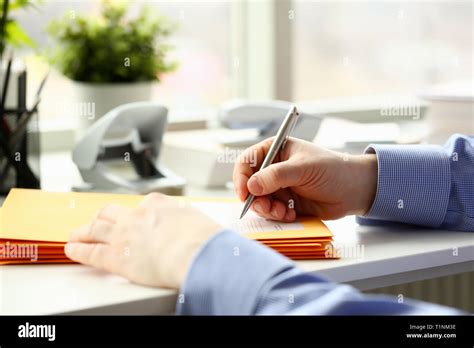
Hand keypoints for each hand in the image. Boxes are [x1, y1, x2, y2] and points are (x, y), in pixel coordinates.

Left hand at [64, 193, 220, 288]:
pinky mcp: (115, 256)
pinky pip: (90, 251)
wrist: (195, 252)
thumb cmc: (203, 239)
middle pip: (112, 212)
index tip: (133, 217)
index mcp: (159, 205)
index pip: (142, 205)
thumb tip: (196, 226)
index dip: (135, 213)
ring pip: (96, 228)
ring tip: (76, 234)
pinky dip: (78, 250)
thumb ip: (189, 221)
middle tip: (96, 221)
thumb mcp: (199, 220)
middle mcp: (137, 216)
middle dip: (102, 217)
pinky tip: (71, 250)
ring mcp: (124, 234)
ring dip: (84, 231)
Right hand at [233, 137, 377, 220]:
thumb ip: (276, 176)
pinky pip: (271, 213)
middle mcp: (273, 169)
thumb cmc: (332, 170)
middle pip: (249, 185)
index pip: (247, 162)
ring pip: (259, 202)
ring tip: (284, 212)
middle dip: (256, 199)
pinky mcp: (286, 203)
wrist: (354, 191)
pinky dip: (278, 216)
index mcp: (275, 151)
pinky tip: (292, 215)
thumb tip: (251, 186)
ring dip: (268, 210)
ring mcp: (279, 187)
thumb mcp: (303, 169)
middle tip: (269, 208)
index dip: (241, 178)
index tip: (244, 194)